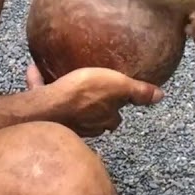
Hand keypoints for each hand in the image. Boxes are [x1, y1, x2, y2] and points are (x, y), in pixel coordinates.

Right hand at [25, 63, 163, 137]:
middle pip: (92, 117)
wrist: (46, 107)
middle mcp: (85, 125)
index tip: (115, 99)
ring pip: (67, 109)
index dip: (116, 109)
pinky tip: (33, 69)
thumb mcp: (118, 86)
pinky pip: (42, 97)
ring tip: (62, 78)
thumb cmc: (84, 95)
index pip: (115, 118)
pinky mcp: (43, 114)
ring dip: (65, 96)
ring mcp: (63, 122)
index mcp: (104, 119)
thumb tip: (161, 96)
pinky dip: (39, 84)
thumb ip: (138, 92)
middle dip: (90, 106)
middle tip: (89, 90)